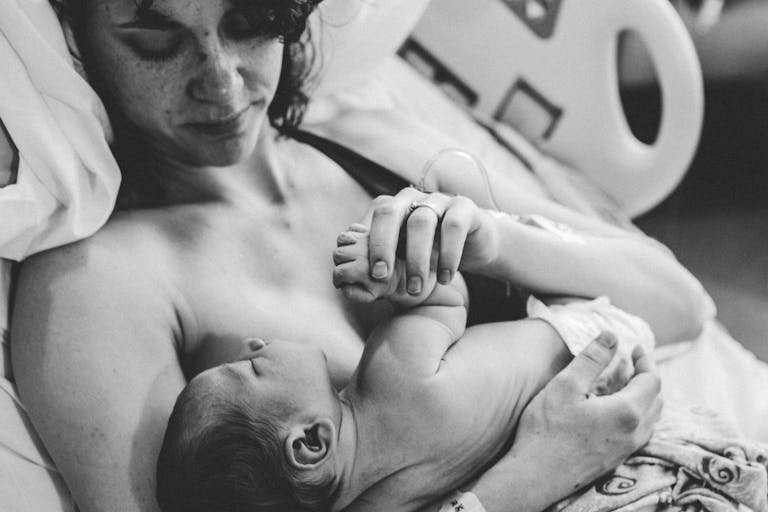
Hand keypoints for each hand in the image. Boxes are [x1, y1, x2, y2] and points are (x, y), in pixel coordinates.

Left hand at [364, 188, 497, 294]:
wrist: (475, 245)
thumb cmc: (432, 253)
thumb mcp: (405, 257)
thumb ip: (381, 263)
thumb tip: (350, 281)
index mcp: (393, 208)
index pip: (373, 218)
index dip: (370, 244)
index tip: (374, 275)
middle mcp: (412, 199)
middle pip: (389, 212)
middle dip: (382, 245)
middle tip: (382, 276)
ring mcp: (438, 200)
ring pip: (421, 221)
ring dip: (416, 257)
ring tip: (417, 288)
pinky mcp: (464, 208)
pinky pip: (453, 226)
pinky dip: (448, 254)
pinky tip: (445, 277)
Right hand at [509, 332, 661, 506]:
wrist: (536, 476)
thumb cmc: (547, 429)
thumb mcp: (566, 385)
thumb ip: (592, 358)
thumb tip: (611, 336)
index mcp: (627, 411)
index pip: (652, 379)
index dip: (646, 360)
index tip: (635, 347)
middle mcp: (635, 433)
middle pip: (656, 398)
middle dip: (646, 376)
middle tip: (628, 362)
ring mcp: (627, 449)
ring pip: (649, 417)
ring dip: (641, 396)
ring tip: (621, 383)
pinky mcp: (616, 460)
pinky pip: (638, 432)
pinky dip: (634, 413)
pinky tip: (611, 410)